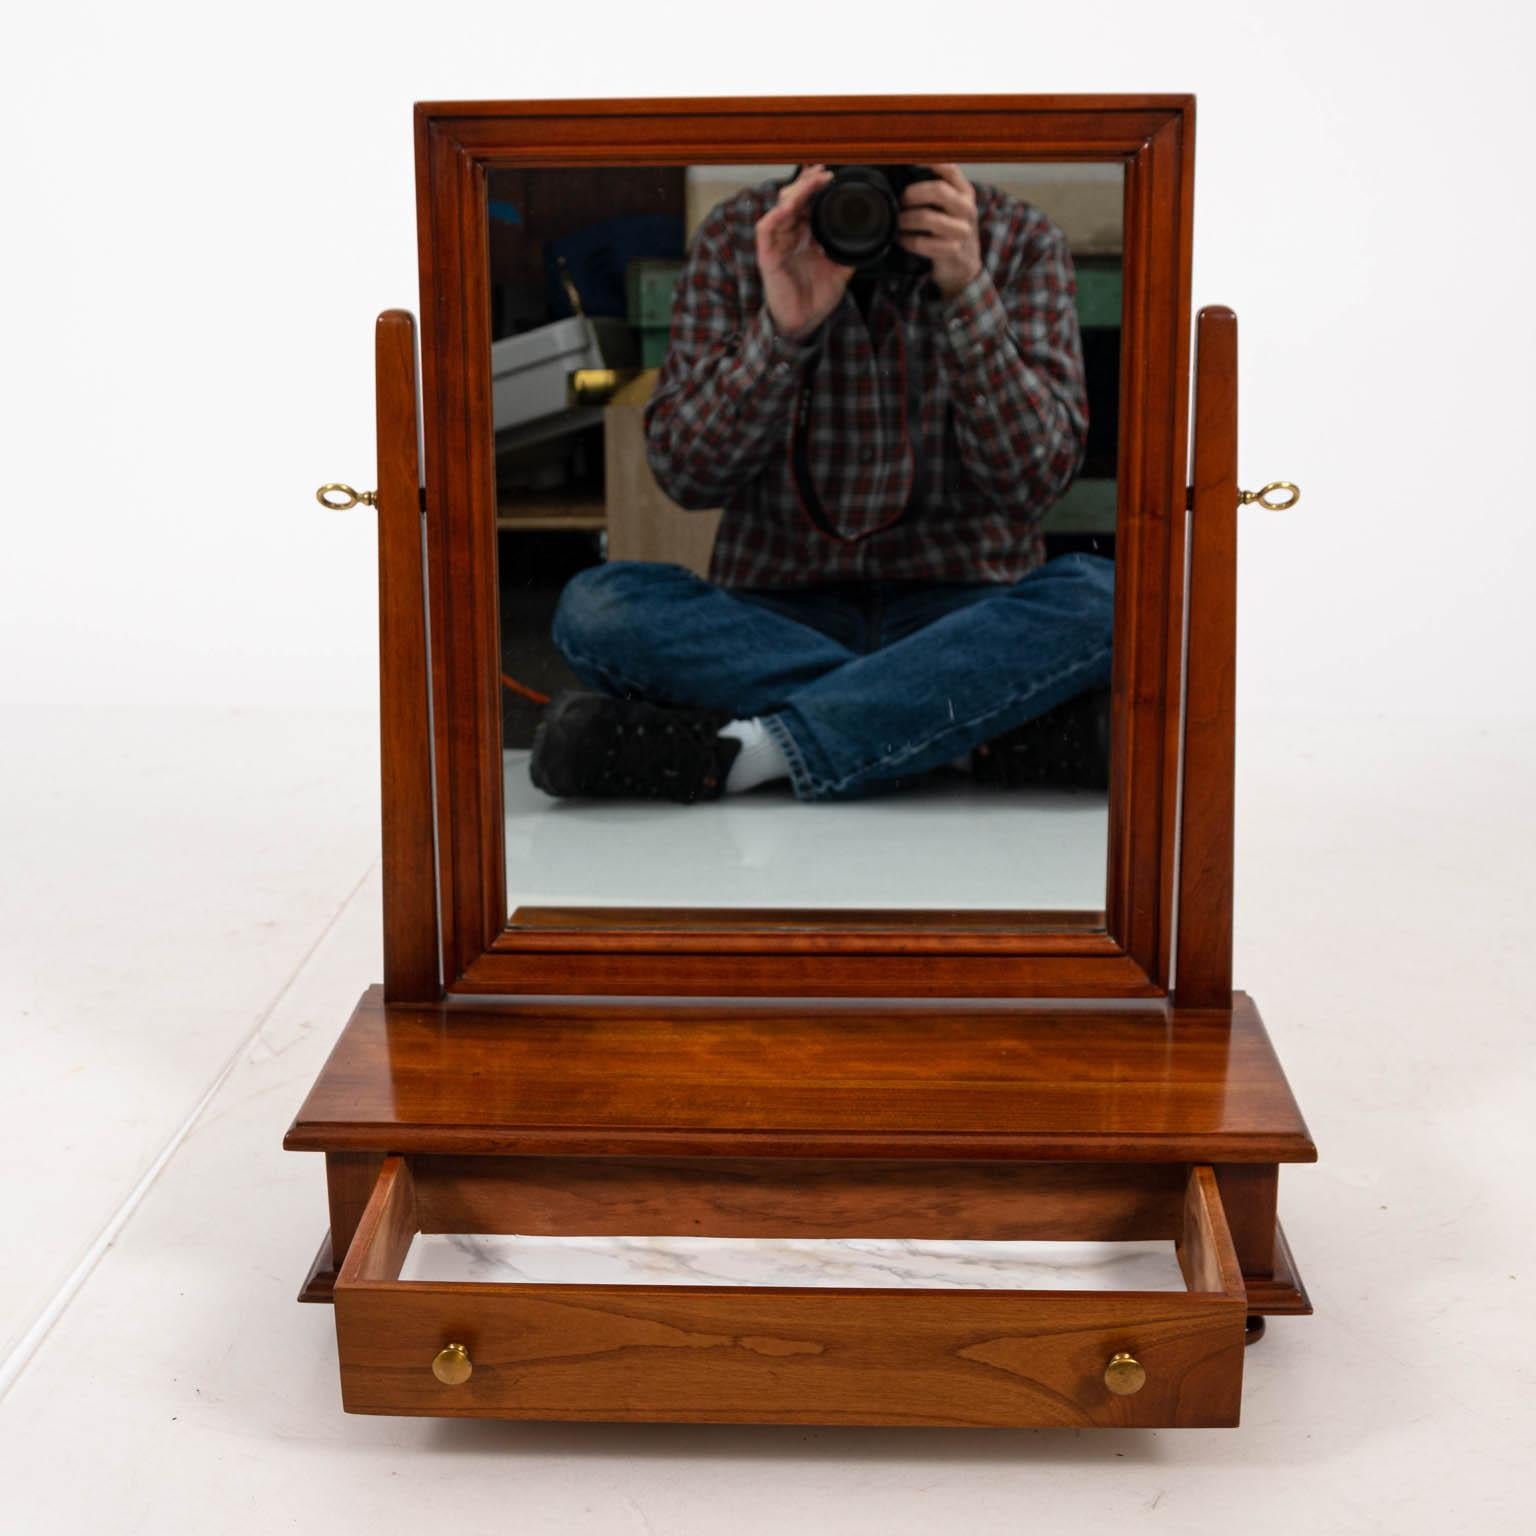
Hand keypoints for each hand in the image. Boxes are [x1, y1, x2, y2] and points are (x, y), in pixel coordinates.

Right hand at [755, 165, 855, 340]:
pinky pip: (766, 229)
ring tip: (812, 183)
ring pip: (780, 207)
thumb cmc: (815, 298)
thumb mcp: (840, 270)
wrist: (803, 323)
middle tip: (824, 173)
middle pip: (793, 198)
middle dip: (808, 182)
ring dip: (796, 192)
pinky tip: (788, 207)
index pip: (807, 203)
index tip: (831, 175)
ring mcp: (778, 244)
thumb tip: (869, 237)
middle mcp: (790, 236)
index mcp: (805, 236)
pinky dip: (775, 215)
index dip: (815, 186)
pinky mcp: (767, 256)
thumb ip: (849, 251)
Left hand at [898, 163, 982, 300]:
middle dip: (912, 194)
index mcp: (964, 191)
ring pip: (928, 218)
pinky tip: (903, 239)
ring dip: (906, 219)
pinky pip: (922, 243)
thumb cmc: (949, 230)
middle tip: (901, 201)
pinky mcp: (952, 250)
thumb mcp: (949, 206)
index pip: (950, 168)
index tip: (909, 159)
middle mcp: (966, 208)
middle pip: (938, 191)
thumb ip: (934, 188)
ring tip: (899, 222)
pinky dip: (907, 240)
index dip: (930, 162)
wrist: (963, 266)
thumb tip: (902, 170)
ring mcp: (961, 230)